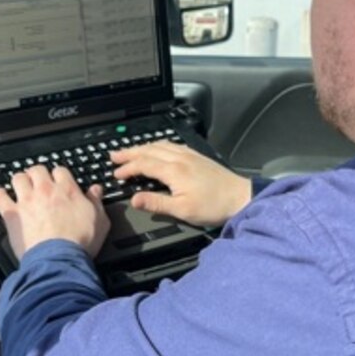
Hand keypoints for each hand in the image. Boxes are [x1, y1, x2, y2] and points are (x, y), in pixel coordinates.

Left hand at [0, 165, 110, 259]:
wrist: (59, 259)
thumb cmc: (79, 243)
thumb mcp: (100, 221)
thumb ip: (96, 202)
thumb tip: (96, 190)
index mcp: (67, 190)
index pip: (60, 170)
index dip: (58, 175)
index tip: (58, 181)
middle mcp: (45, 191)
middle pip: (37, 170)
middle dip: (37, 174)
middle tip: (37, 181)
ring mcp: (27, 201)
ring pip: (18, 179)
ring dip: (19, 181)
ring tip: (20, 186)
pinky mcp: (12, 214)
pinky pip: (0, 198)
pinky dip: (0, 195)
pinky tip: (1, 195)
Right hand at [110, 142, 250, 226]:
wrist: (240, 198)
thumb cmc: (213, 206)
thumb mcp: (182, 210)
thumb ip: (156, 203)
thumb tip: (134, 199)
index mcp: (174, 171)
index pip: (144, 164)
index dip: (128, 168)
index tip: (116, 174)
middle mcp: (180, 158)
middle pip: (149, 150)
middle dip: (130, 152)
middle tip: (114, 155)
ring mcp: (189, 155)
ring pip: (160, 145)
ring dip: (143, 147)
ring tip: (131, 151)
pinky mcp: (197, 156)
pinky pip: (172, 145)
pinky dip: (158, 145)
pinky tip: (158, 148)